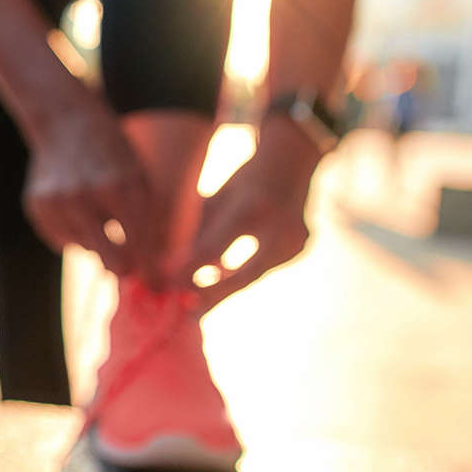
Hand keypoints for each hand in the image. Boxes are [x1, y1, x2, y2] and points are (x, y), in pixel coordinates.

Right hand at [24, 92, 160, 281]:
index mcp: (121, 187)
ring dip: (97, 243)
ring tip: (98, 215)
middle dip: (124, 266)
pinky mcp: (37, 207)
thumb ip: (149, 218)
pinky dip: (73, 235)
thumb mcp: (140, 175)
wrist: (65, 121)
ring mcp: (57, 203)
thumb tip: (154, 266)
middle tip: (129, 267)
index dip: (151, 269)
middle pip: (111, 259)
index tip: (156, 285)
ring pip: (85, 250)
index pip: (141, 244)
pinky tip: (77, 212)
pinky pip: (61, 241)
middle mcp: (86, 197)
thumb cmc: (112, 150)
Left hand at [171, 116, 321, 308]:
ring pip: (255, 274)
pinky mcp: (302, 247)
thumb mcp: (217, 199)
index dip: (189, 270)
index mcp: (252, 208)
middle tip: (186, 311)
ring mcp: (297, 239)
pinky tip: (221, 280)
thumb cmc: (244, 180)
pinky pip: (266, 268)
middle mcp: (280, 226)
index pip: (214, 248)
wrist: (292, 160)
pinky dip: (243, 275)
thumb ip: (198, 233)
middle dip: (213, 295)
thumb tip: (171, 268)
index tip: (168, 284)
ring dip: (226, 287)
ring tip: (197, 300)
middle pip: (243, 274)